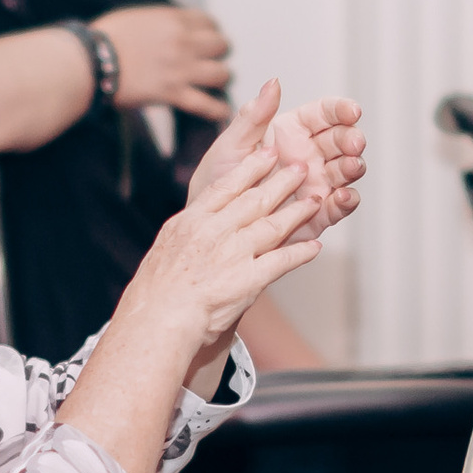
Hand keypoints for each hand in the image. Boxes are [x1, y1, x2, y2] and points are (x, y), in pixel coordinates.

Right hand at [95, 4, 231, 117]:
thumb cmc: (104, 38)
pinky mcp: (173, 93)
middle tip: (209, 63)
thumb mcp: (136, 17)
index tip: (205, 41)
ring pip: (221, 74)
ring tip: (213, 85)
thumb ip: (159, 21)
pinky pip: (207, 104)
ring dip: (219, 80)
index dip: (210, 32)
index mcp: (173, 19)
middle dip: (217, 54)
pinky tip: (219, 112)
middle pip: (222, 46)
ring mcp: (181, 68)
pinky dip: (216, 110)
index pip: (209, 22)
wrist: (90, 60)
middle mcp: (183, 41)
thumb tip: (167, 28)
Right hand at [120, 138, 320, 357]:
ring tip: (314, 202)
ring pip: (273, 226)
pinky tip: (315, 247)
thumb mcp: (167, 245)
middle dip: (282, 182)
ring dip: (297, 212)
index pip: (227, 187)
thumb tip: (199, 219)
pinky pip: (282, 261)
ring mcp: (234, 254)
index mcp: (193, 221)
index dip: (251, 168)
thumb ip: (189, 229)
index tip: (268, 154)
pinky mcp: (249, 279)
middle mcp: (215, 232)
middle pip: (255, 200)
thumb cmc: (157, 289)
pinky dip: (300, 253)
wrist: (158, 318)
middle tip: (301, 168)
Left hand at [187, 87, 364, 243]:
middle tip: (354, 142)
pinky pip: (339, 207)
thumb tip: (273, 82)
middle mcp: (308, 157)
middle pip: (340, 141)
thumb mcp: (231, 146)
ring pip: (345, 171)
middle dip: (351, 139)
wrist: (211, 227)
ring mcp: (314, 185)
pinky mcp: (315, 215)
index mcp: (290, 134)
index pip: (323, 115)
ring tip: (351, 166)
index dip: (340, 110)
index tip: (352, 110)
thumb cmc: (216, 182)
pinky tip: (342, 196)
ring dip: (353, 167)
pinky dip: (347, 202)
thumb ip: (254, 117)